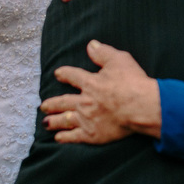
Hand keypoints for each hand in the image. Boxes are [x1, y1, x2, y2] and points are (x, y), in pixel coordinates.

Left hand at [41, 40, 160, 143]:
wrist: (140, 107)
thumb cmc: (132, 83)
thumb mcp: (119, 60)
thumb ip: (103, 53)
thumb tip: (91, 45)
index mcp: (90, 83)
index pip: (72, 76)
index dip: (64, 74)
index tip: (58, 73)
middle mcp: (84, 101)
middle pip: (63, 102)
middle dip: (52, 103)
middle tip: (43, 106)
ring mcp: (87, 119)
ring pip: (65, 120)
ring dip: (53, 121)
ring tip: (45, 122)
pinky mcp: (93, 134)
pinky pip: (75, 136)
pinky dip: (65, 137)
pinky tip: (58, 138)